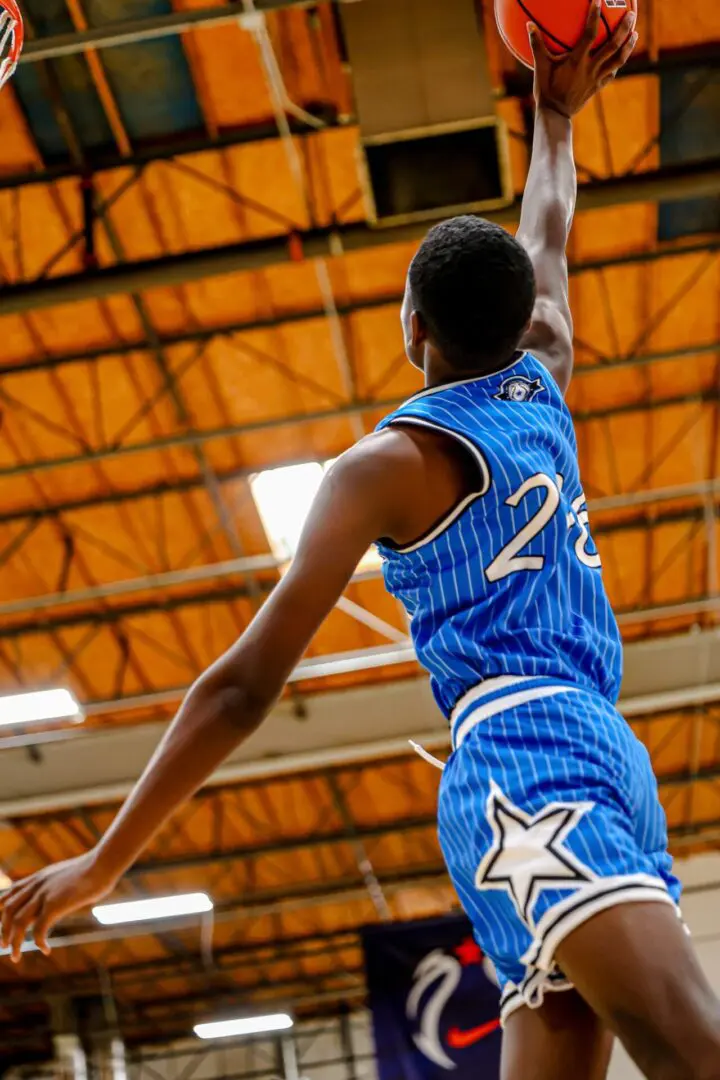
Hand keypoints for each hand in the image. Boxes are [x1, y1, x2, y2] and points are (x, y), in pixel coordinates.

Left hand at [0, 852, 115, 961]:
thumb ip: (58, 885)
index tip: (3, 924)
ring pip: (18, 923)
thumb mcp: (68, 875)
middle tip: (5, 946)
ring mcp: (44, 894)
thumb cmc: (93, 869)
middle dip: (4, 930)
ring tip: (15, 957)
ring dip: (14, 942)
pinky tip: (46, 950)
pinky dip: (39, 943)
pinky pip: (39, 930)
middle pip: (9, 910)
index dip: (3, 909)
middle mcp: (37, 885)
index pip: (11, 892)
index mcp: (40, 877)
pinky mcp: (54, 904)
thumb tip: (61, 896)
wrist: (103, 863)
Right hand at [529, 0, 637, 118]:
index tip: (598, 0)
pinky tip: (622, 55)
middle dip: (623, 28)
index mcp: (576, 61)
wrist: (555, 115)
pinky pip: (612, 73)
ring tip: (635, 33)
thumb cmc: (545, 90)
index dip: (594, 16)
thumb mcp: (540, 67)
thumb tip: (529, 25)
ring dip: (628, 46)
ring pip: (617, 60)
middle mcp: (590, 68)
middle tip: (631, 14)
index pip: (589, 34)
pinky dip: (618, 63)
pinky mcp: (598, 87)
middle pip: (612, 46)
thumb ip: (536, 45)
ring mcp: (596, 78)